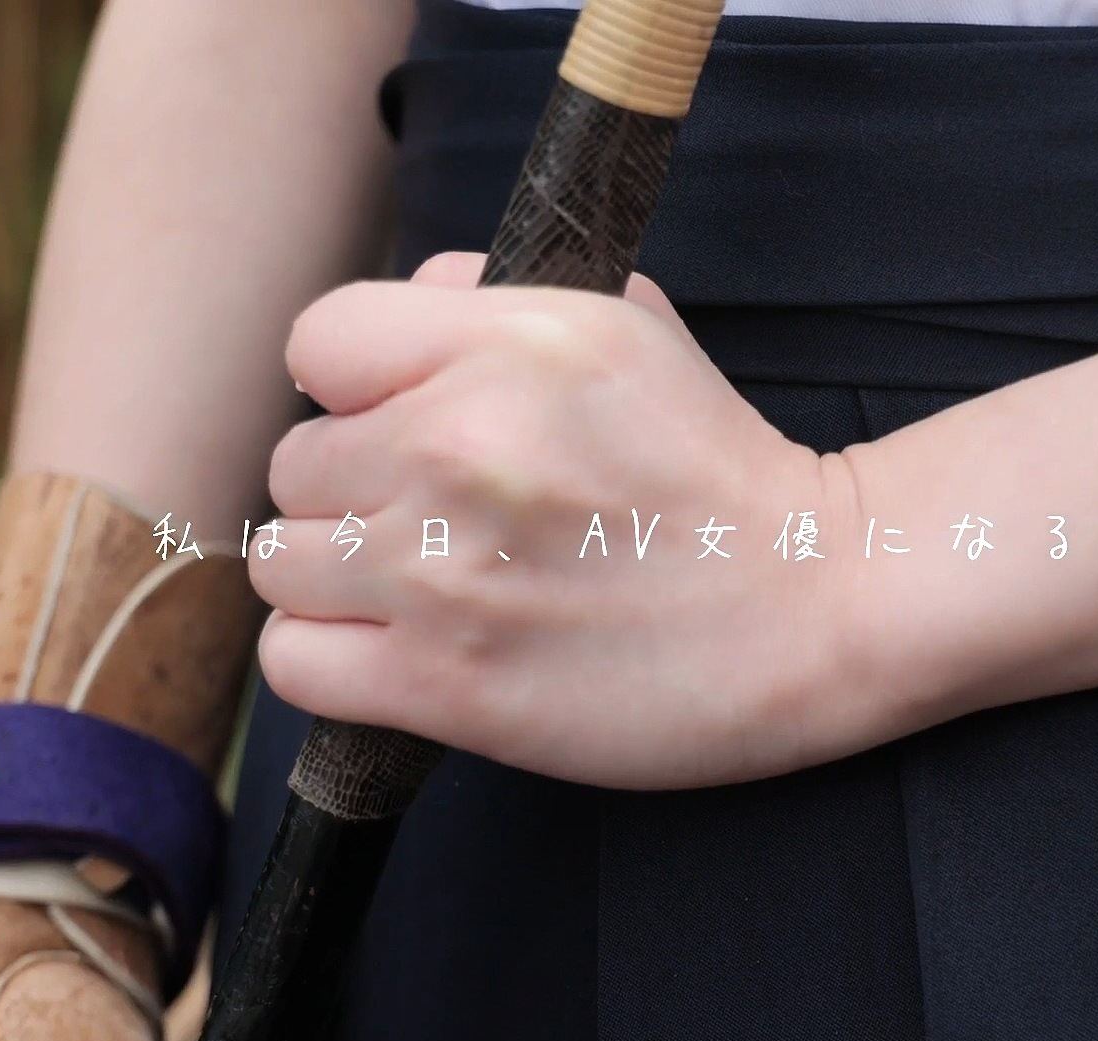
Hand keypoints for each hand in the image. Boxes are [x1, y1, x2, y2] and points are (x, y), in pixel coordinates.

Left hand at [252, 252, 879, 789]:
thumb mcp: (628, 328)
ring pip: (283, 564)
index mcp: (505, 343)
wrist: (814, 605)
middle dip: (355, 491)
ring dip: (339, 580)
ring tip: (418, 591)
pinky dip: (332, 661)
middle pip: (295, 463)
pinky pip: (294, 661)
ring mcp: (439, 571)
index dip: (355, 388)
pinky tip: (398, 652)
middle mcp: (456, 445)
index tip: (401, 424)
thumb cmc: (719, 470)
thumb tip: (400, 304)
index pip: (318, 343)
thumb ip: (491, 300)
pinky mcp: (443, 683)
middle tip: (436, 521)